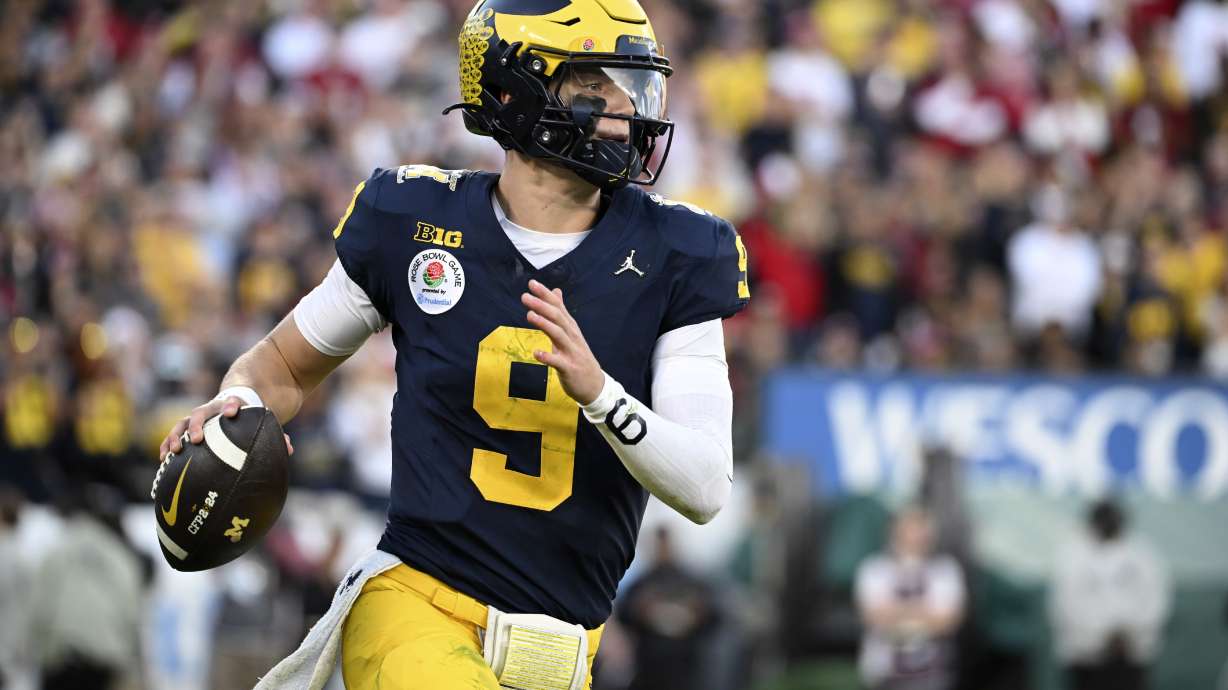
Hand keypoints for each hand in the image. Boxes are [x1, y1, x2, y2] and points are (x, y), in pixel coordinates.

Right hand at [159, 396, 293, 461]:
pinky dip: (169, 443)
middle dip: (198, 424)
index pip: (234, 402)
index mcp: (234, 405)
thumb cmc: (250, 414)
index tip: (233, 411)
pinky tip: (163, 459)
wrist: (236, 398)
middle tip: (197, 439)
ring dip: (177, 435)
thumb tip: (289, 448)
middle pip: (202, 412)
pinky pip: (177, 433)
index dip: (233, 405)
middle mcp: (213, 408)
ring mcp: (200, 416)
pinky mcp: (190, 425)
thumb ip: (276, 432)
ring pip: (184, 422)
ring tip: (172, 451)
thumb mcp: (262, 419)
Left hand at [521, 279, 603, 404]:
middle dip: (542, 305)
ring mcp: (572, 352)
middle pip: (558, 317)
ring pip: (558, 335)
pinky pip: (558, 362)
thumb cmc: (579, 356)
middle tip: (525, 296)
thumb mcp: (571, 332)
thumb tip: (556, 290)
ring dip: (544, 324)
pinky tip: (536, 353)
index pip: (558, 307)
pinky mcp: (569, 368)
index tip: (532, 283)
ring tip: (529, 315)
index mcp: (571, 328)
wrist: (595, 385)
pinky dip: (547, 357)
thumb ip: (561, 312)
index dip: (545, 295)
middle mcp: (572, 337)